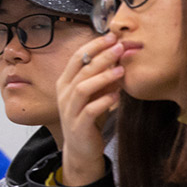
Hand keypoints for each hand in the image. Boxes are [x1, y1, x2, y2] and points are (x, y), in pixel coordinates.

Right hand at [56, 32, 123, 186]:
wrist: (81, 149)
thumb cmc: (88, 119)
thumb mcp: (96, 94)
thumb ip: (104, 78)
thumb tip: (121, 57)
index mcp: (65, 83)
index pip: (77, 58)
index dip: (93, 46)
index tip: (111, 36)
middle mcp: (64, 95)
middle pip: (81, 70)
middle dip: (101, 56)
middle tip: (120, 47)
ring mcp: (69, 110)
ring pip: (82, 88)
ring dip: (103, 77)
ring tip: (121, 71)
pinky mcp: (78, 126)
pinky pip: (89, 110)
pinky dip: (104, 101)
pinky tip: (116, 96)